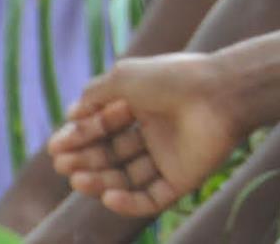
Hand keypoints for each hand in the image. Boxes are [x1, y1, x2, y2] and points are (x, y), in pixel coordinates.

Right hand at [46, 54, 243, 217]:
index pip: (104, 127)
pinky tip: (108, 196)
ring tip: (79, 179)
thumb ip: (96, 93)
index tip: (57, 145)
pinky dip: (127, 203)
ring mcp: (169, 157)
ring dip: (100, 181)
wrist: (222, 93)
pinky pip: (150, 199)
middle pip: (112, 154)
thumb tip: (72, 113)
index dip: (80, 136)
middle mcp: (156, 132)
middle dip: (85, 159)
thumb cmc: (173, 79)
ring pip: (126, 178)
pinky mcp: (182, 180)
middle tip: (63, 165)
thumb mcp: (126, 77)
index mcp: (144, 105)